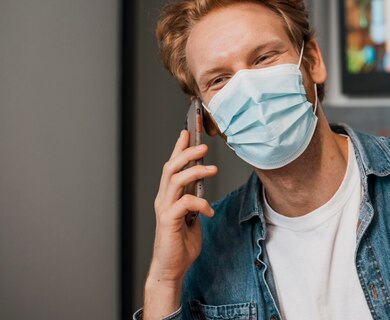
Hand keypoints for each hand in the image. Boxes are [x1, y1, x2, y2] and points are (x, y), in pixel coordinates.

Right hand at [143, 130, 217, 318]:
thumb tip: (202, 188)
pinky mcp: (168, 220)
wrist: (171, 268)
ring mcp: (164, 209)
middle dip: (187, 153)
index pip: (171, 167)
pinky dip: (201, 203)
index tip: (187, 133)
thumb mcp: (192, 218)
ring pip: (176, 179)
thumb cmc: (181, 244)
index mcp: (168, 197)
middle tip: (203, 146)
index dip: (178, 149)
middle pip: (171, 168)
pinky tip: (209, 212)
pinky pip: (185, 202)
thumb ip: (194, 202)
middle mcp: (163, 199)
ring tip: (213, 170)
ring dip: (195, 171)